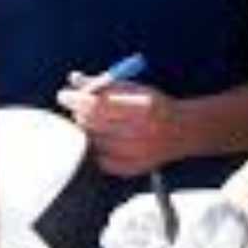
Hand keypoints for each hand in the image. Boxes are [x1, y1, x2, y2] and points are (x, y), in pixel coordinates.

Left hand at [57, 73, 178, 174]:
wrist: (183, 131)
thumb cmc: (156, 105)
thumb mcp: (135, 88)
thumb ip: (105, 84)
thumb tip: (74, 79)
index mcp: (144, 107)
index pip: (98, 105)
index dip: (77, 99)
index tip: (64, 94)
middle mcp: (141, 132)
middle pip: (92, 124)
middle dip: (79, 113)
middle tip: (79, 106)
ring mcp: (136, 154)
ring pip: (92, 142)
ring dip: (88, 130)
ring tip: (98, 122)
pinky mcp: (131, 169)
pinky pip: (99, 159)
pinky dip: (97, 148)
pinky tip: (106, 139)